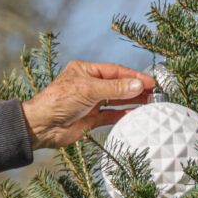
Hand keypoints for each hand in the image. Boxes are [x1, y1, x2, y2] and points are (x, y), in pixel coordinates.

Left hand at [21, 60, 154, 149]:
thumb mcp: (89, 90)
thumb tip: (139, 85)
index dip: (134, 76)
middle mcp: (89, 85)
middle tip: (155, 93)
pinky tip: (137, 114)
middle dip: (136, 88)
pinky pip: (111, 115)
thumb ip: (115, 89)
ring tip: (151, 103)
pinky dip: (124, 114)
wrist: (42, 126)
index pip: (115, 71)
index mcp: (85, 71)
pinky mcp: (90, 118)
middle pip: (118, 85)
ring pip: (116, 100)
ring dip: (132, 101)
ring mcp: (90, 102)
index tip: (151, 81)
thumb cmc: (60, 101)